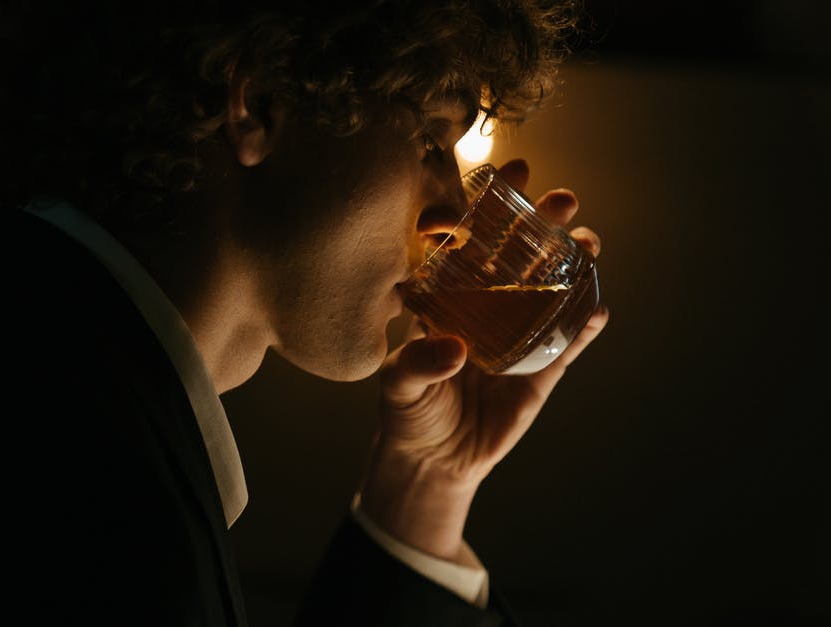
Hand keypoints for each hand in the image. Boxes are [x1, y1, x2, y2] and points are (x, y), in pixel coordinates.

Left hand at [358, 158, 609, 562]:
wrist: (434, 459)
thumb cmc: (407, 410)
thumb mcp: (398, 385)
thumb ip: (417, 364)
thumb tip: (453, 350)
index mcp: (448, 295)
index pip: (469, 239)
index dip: (489, 205)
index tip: (510, 171)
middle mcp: (488, 306)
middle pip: (520, 253)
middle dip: (542, 221)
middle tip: (561, 198)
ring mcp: (519, 334)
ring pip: (552, 289)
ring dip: (573, 263)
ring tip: (588, 242)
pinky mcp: (542, 370)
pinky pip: (568, 343)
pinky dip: (583, 326)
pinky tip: (598, 309)